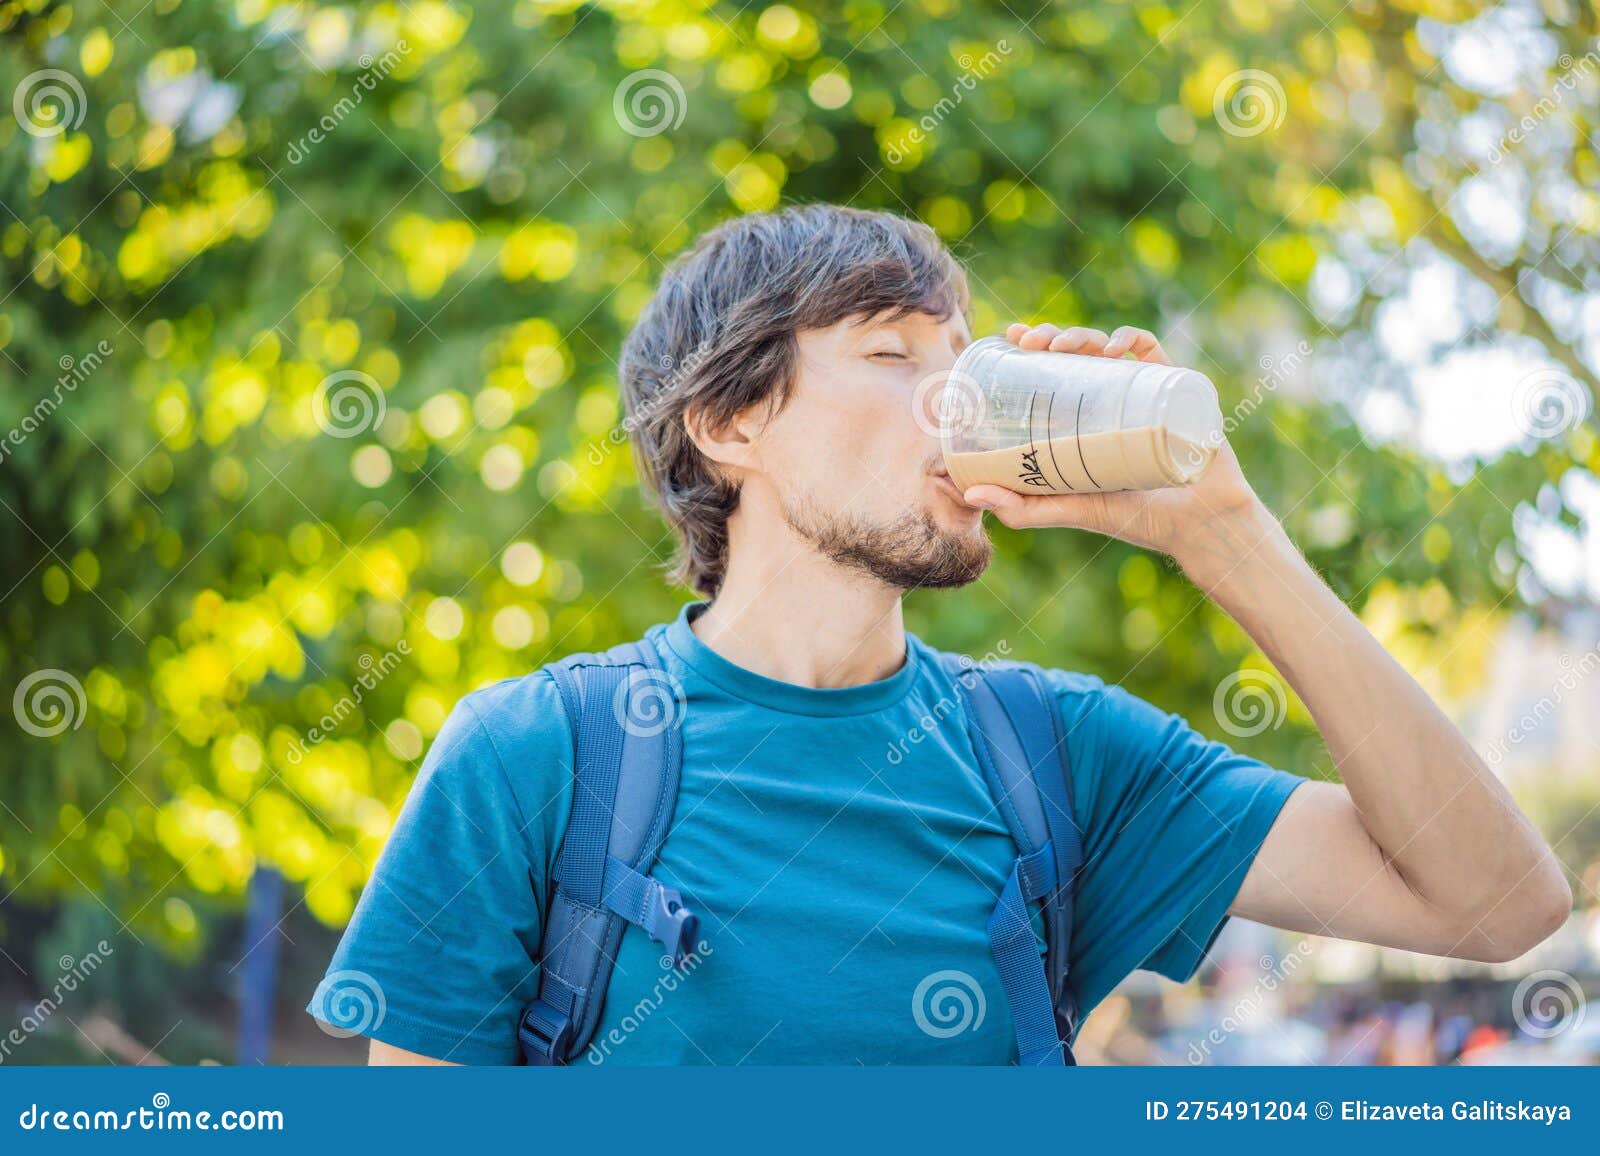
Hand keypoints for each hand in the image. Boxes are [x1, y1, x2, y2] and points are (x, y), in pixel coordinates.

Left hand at [961, 324, 1273, 573]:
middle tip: (1029, 341)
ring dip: (1080, 335)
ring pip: (1107, 346)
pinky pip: (1152, 351)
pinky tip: (1113, 345)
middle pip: (1076, 354)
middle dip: (1050, 336)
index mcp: (1085, 418)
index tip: (1008, 338)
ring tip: (1059, 346)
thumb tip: (970, 493)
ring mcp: (1143, 390)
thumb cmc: (1138, 519)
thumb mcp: (1072, 510)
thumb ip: (1023, 509)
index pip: (1052, 372)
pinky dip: (1131, 338)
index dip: (1029, 350)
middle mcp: (1111, 399)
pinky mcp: (1175, 387)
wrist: (1200, 523)